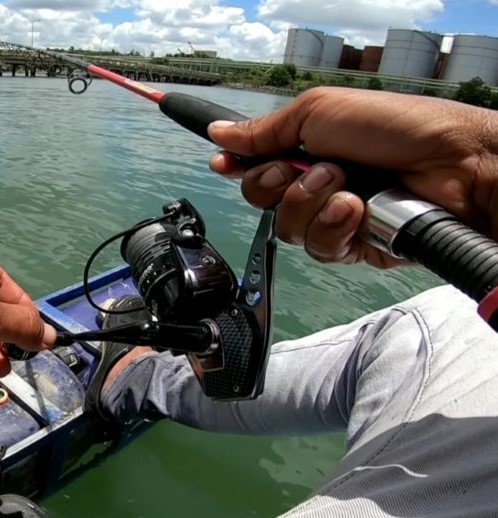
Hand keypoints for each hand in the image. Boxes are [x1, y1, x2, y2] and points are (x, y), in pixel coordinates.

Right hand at [207, 87, 497, 267]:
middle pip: (261, 200)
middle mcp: (317, 184)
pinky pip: (319, 249)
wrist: (453, 165)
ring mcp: (334, 217)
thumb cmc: (395, 128)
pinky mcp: (354, 247)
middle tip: (313, 169)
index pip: (256, 163)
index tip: (223, 163)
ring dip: (311, 205)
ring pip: (287, 229)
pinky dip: (335, 228)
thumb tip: (218, 134)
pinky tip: (357, 212)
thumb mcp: (318, 112)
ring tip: (348, 188)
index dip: (238, 166)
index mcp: (307, 148)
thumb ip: (264, 131)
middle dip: (278, 185)